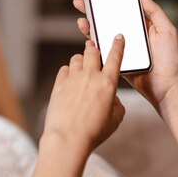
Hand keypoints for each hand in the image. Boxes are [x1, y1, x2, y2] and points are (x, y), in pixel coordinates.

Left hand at [41, 37, 125, 156]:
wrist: (68, 138)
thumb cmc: (93, 132)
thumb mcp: (115, 121)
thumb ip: (117, 106)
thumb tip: (112, 99)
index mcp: (108, 83)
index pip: (115, 57)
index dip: (118, 45)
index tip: (118, 37)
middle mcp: (91, 76)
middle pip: (93, 52)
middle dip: (95, 49)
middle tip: (94, 49)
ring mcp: (73, 79)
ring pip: (77, 58)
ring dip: (81, 60)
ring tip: (82, 68)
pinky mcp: (59, 84)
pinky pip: (64, 69)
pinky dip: (68, 71)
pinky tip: (70, 80)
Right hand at [73, 0, 177, 110]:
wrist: (168, 88)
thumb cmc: (172, 61)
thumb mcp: (167, 30)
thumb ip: (154, 12)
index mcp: (142, 27)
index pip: (123, 10)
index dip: (110, 1)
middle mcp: (131, 37)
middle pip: (108, 21)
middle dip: (93, 11)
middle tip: (80, 2)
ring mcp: (122, 49)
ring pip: (102, 35)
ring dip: (90, 27)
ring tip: (82, 20)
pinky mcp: (117, 62)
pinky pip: (102, 52)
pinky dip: (93, 45)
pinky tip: (88, 38)